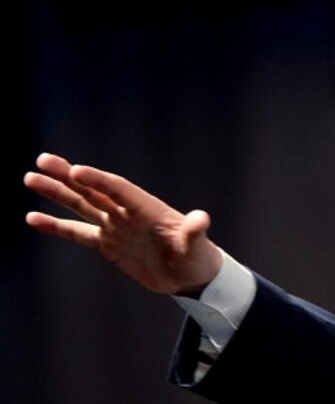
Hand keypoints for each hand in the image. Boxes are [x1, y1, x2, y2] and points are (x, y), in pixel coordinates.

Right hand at [23, 153, 222, 296]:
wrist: (191, 277)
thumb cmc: (198, 258)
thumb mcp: (197, 246)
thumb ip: (194, 232)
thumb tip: (201, 219)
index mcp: (148, 208)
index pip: (118, 189)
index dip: (98, 179)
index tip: (75, 170)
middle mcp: (128, 213)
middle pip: (94, 190)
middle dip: (68, 176)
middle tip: (43, 160)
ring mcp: (116, 227)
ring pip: (82, 205)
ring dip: (57, 193)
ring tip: (31, 179)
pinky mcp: (108, 245)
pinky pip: (77, 233)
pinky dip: (56, 227)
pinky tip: (33, 218)